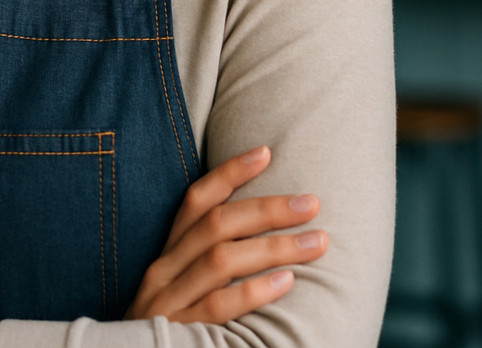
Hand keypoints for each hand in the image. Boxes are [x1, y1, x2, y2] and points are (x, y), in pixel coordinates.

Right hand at [125, 146, 327, 323]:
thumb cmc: (171, 331)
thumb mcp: (180, 291)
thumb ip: (208, 264)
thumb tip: (262, 234)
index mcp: (167, 254)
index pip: (196, 201)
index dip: (229, 173)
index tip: (266, 151)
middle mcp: (164, 270)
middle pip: (215, 225)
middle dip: (267, 209)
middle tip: (312, 203)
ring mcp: (168, 302)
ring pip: (221, 259)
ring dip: (273, 247)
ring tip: (316, 242)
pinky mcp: (178, 334)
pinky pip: (217, 306)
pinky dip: (253, 291)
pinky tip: (287, 282)